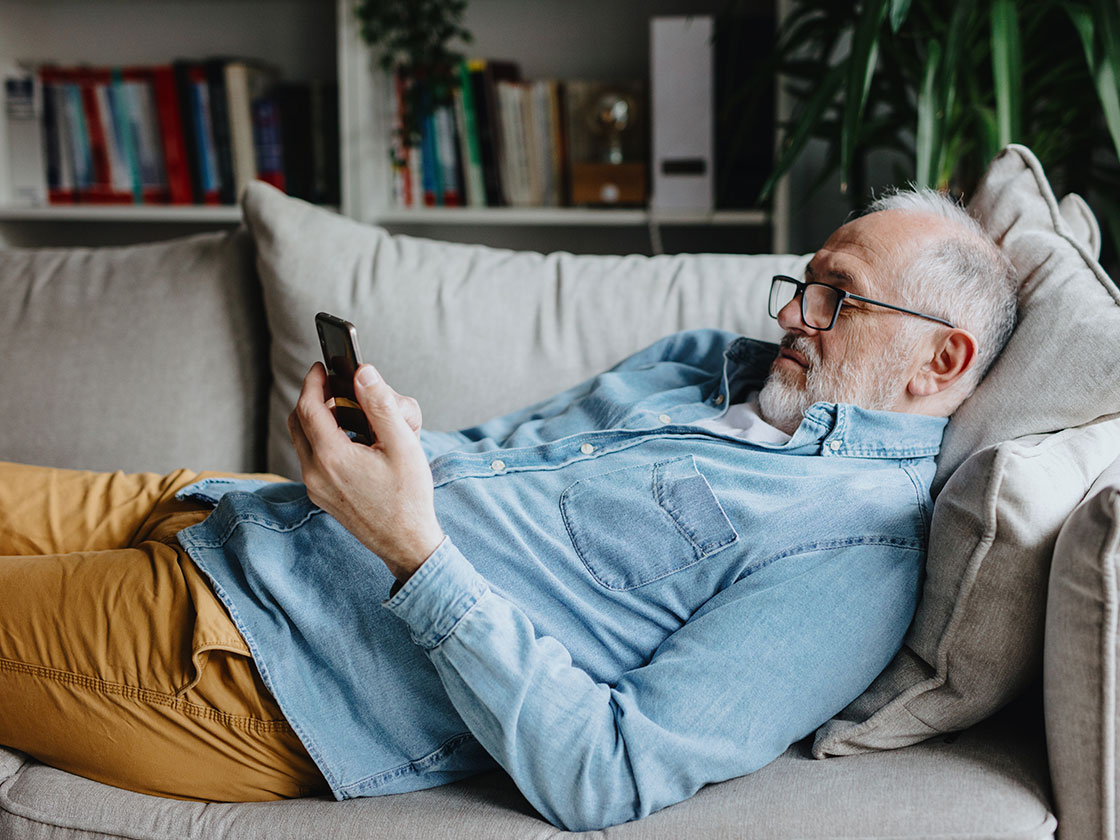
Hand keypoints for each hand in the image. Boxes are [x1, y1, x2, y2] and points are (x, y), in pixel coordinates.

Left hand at [288, 362, 443, 583]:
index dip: (313, 382)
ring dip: (316, 419)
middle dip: (312, 398)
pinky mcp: (321, 496)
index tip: (322, 366)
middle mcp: (315, 473)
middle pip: (297, 422)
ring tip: (345, 410)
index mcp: (332, 457)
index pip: (308, 407)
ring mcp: (315, 487)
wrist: (406, 543)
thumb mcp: (404, 445)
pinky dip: (321, 440)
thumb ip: (381, 405)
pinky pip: (311, 458)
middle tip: (334, 384)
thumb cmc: (409, 496)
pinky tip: (349, 439)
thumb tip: (364, 373)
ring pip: (301, 441)